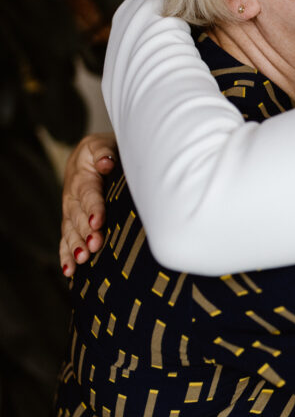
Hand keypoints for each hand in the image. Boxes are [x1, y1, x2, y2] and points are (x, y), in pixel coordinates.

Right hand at [60, 133, 116, 275]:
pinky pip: (66, 239)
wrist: (88, 156)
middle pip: (78, 216)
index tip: (97, 223)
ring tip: (81, 260)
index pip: (88, 194)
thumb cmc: (103, 151)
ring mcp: (70, 211)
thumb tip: (106, 162)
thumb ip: (105, 152)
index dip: (93, 208)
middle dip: (85, 232)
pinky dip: (66, 255)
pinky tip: (69, 271)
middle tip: (94, 246)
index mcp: (84, 177)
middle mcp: (73, 196)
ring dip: (75, 246)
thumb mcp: (103, 145)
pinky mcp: (71, 222)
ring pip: (70, 230)